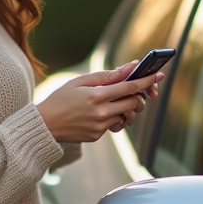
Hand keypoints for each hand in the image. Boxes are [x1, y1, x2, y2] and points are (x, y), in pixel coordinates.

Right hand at [37, 62, 164, 142]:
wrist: (44, 125)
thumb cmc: (60, 98)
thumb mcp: (80, 81)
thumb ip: (106, 76)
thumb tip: (129, 68)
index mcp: (96, 95)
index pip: (129, 87)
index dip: (146, 81)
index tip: (158, 75)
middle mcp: (101, 112)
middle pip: (133, 103)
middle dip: (137, 96)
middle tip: (132, 90)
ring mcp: (100, 126)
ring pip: (125, 115)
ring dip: (124, 107)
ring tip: (111, 101)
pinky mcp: (97, 136)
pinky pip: (113, 124)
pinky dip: (111, 117)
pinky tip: (98, 113)